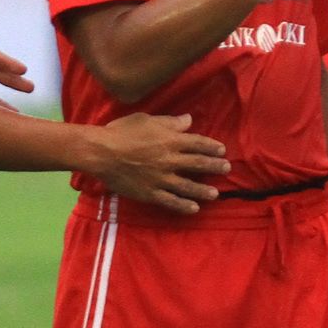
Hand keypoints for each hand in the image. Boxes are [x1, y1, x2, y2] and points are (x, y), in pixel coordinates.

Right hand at [93, 113, 230, 214]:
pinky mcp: (150, 193)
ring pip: (188, 186)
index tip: (222, 150)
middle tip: (226, 169)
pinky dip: (183, 205)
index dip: (211, 146)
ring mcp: (161, 178)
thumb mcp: (147, 120)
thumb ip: (170, 122)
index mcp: (170, 140)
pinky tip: (194, 208)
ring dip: (203, 190)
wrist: (101, 153)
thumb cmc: (122, 131)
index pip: (197, 143)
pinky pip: (170, 201)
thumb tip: (189, 120)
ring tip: (215, 194)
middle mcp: (170, 160)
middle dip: (214, 166)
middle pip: (197, 164)